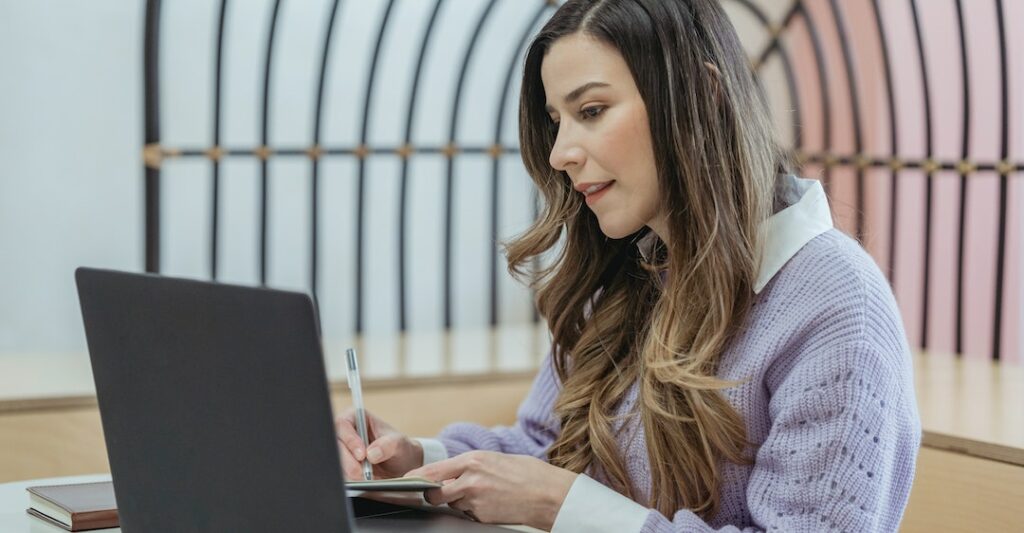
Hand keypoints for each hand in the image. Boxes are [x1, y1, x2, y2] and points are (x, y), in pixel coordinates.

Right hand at [334, 407, 422, 480]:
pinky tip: (362, 480)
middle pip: (335, 444)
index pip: (342, 424)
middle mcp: (345, 432)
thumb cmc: (398, 448)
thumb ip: (387, 445)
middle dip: (347, 460)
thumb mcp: (399, 443)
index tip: (362, 455)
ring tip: (367, 477)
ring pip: (335, 461)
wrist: (400, 466)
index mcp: (355, 417)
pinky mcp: (341, 466)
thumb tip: (371, 453)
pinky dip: (350, 479)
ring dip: (349, 471)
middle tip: (361, 472)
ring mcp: (341, 450)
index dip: (349, 439)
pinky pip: (339, 473)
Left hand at [405, 450, 577, 529]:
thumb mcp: (496, 459)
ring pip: (452, 505)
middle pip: (435, 493)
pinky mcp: (483, 517)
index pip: (433, 470)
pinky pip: (469, 515)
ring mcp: (476, 501)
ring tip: (482, 494)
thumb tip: (450, 473)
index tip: (407, 481)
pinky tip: (491, 504)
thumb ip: (470, 466)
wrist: (549, 494)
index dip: (417, 478)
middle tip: (439, 494)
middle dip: (433, 495)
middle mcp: (470, 479)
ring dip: (458, 502)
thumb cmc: (528, 473)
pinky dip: (474, 511)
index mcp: (473, 460)